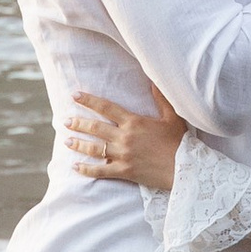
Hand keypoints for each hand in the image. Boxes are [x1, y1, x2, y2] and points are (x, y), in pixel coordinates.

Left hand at [65, 88, 183, 193]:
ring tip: (66, 141)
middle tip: (65, 121)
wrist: (185, 167)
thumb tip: (153, 80)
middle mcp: (124, 137)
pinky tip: (75, 167)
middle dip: (78, 123)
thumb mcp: (172, 116)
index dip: (89, 100)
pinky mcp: (124, 171)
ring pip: (94, 148)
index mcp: (134, 121)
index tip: (75, 95)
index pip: (106, 107)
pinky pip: (100, 171)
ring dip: (78, 144)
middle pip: (95, 128)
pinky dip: (86, 169)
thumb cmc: (180, 141)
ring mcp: (123, 155)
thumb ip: (161, 98)